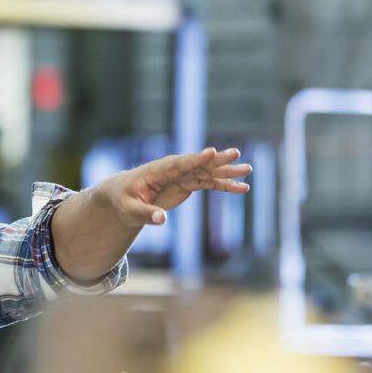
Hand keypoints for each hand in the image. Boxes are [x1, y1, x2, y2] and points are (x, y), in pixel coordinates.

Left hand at [102, 147, 250, 226]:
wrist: (124, 195)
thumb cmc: (123, 201)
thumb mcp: (130, 210)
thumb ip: (145, 214)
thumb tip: (161, 220)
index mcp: (157, 170)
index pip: (179, 163)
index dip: (195, 159)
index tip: (211, 152)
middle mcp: (173, 169)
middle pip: (198, 163)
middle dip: (217, 160)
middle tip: (236, 154)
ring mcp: (182, 175)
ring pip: (208, 172)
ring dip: (227, 172)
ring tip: (248, 171)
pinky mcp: (188, 183)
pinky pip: (210, 183)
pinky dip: (225, 185)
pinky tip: (242, 188)